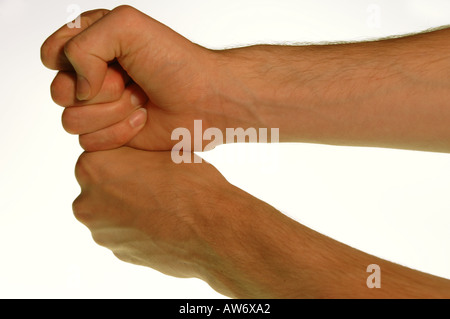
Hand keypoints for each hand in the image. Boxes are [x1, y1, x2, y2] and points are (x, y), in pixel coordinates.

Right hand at [41, 6, 256, 151]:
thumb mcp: (125, 26)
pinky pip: (89, 143)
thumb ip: (81, 43)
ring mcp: (100, 109)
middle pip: (59, 93)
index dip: (76, 62)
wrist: (205, 99)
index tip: (113, 60)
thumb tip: (77, 89)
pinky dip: (119, 132)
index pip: (53, 56)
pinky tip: (143, 120)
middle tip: (133, 83)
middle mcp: (91, 77)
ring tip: (141, 102)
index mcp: (90, 44)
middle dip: (101, 90)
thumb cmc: (173, 61)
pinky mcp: (110, 136)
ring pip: (72, 121)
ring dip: (111, 113)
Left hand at [72, 147, 288, 297]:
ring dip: (130, 206)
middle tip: (156, 181)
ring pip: (112, 211)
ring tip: (163, 204)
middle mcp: (87, 202)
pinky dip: (139, 228)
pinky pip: (125, 233)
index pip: (101, 153)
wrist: (212, 231)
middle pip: (101, 184)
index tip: (147, 160)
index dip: (127, 154)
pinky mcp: (119, 254)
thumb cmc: (190, 184)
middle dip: (122, 182)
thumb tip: (130, 160)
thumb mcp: (161, 150)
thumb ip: (134, 154)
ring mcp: (102, 233)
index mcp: (92, 167)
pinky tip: (164, 223)